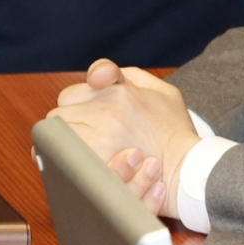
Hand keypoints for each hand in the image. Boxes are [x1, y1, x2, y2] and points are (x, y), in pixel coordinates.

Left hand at [47, 60, 201, 217]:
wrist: (187, 169)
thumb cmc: (175, 131)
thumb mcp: (162, 90)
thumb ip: (130, 75)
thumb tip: (100, 75)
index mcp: (120, 92)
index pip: (72, 93)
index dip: (75, 102)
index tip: (79, 114)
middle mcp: (106, 113)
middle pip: (58, 116)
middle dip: (68, 124)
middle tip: (84, 135)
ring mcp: (100, 141)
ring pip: (56, 140)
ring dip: (62, 145)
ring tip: (79, 153)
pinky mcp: (98, 168)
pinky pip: (62, 164)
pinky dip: (61, 166)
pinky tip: (71, 168)